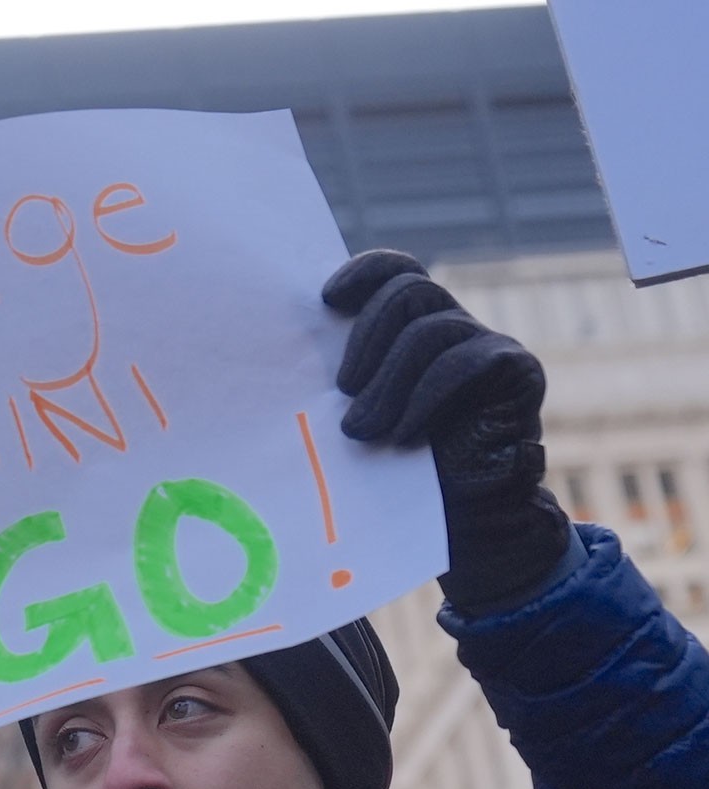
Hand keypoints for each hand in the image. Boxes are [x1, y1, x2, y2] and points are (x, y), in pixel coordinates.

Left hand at [324, 249, 570, 610]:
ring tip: (361, 430)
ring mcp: (486, 343)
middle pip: (410, 289)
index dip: (363, 273)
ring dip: (388, 382)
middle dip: (367, 336)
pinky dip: (423, 399)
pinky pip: (462, 363)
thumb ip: (336, 382)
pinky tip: (403, 436)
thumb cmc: (391, 468)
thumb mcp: (354, 415)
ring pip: (431, 330)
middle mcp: (451, 324)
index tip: (325, 301)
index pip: (395, 270)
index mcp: (409, 326)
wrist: (459, 518)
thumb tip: (272, 356)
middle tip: (341, 389)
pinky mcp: (515, 370)